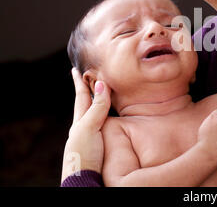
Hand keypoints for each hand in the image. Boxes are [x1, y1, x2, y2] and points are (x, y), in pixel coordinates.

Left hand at [61, 68, 110, 183]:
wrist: (84, 180)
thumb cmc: (84, 155)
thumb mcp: (89, 128)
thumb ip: (97, 108)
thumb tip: (101, 84)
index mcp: (80, 121)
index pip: (81, 96)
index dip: (79, 82)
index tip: (76, 69)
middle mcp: (83, 127)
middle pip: (85, 104)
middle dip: (86, 90)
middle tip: (87, 76)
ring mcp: (90, 137)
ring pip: (92, 115)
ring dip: (95, 103)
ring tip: (99, 93)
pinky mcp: (99, 146)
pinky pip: (101, 125)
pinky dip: (103, 116)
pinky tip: (107, 119)